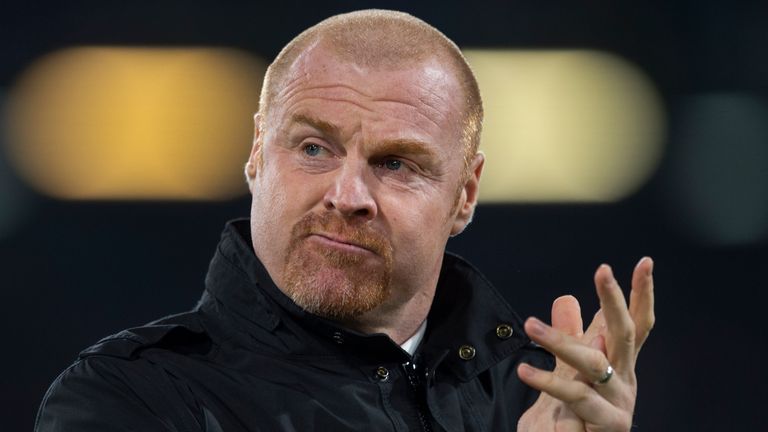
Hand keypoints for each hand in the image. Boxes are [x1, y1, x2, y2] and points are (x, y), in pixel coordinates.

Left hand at [516, 257, 654, 431]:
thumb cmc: (574, 416)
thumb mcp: (569, 371)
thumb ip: (569, 338)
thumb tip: (566, 298)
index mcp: (619, 365)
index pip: (636, 323)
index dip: (642, 294)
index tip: (646, 261)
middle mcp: (625, 381)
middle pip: (625, 334)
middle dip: (615, 300)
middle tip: (603, 270)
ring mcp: (618, 404)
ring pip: (592, 363)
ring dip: (560, 341)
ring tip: (530, 325)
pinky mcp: (607, 426)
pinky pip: (574, 397)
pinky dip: (548, 383)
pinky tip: (525, 371)